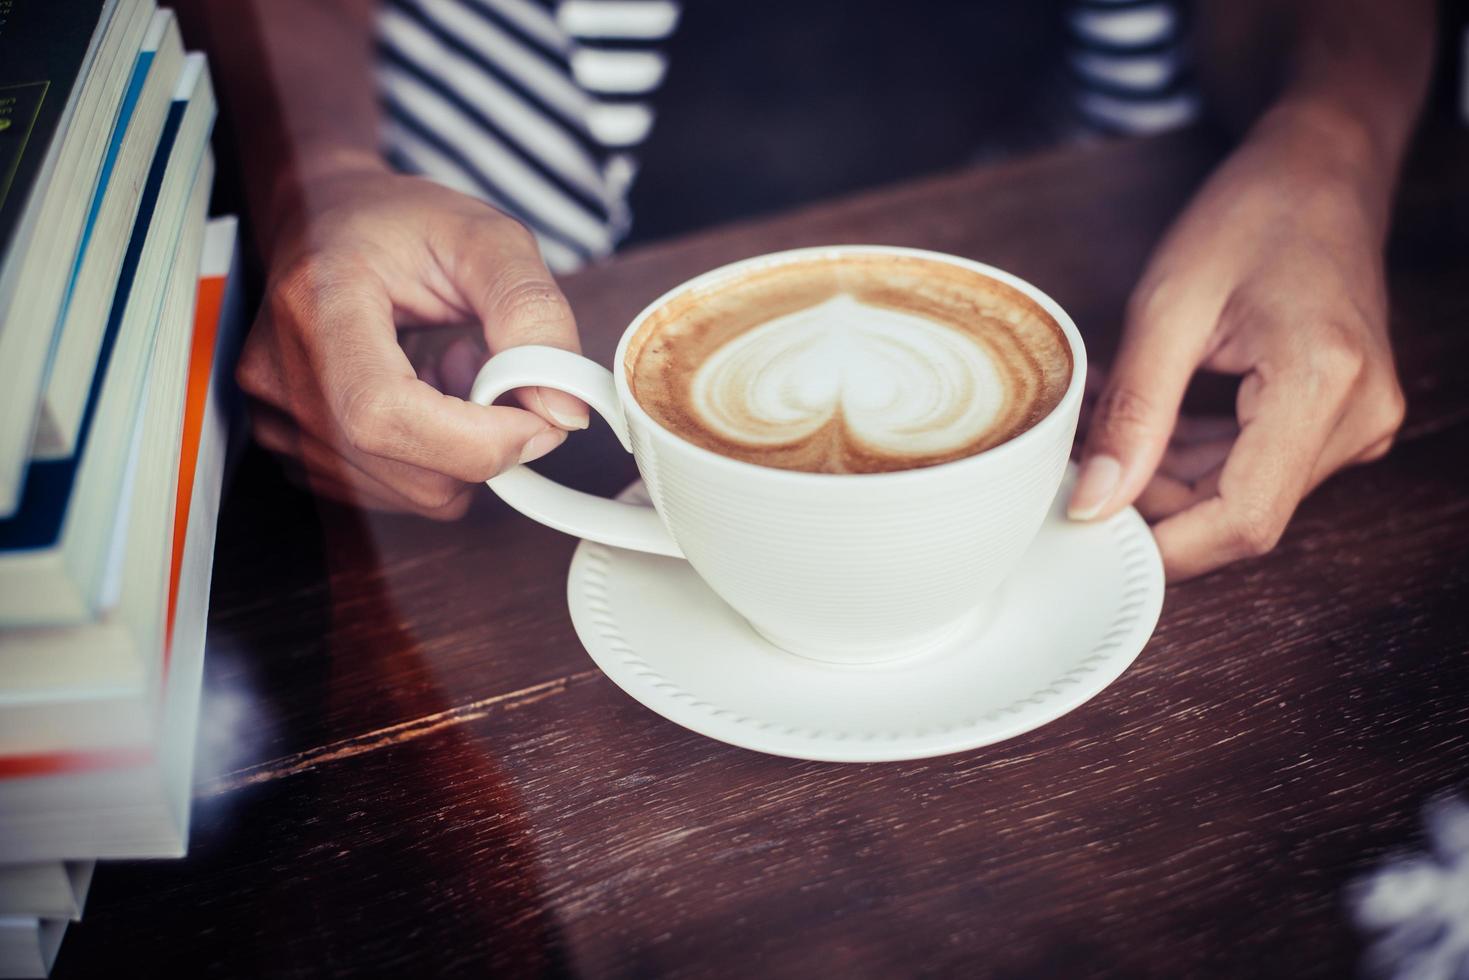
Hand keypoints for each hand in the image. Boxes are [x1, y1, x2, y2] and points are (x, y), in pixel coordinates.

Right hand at [237, 164, 588, 518]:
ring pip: (415, 494)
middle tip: (495, 371)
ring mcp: (281, 421)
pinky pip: (398, 494)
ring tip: (450, 370)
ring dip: (463, 449)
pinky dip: (436, 458)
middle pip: (410, 469)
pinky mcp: (297, 451)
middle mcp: (280, 374)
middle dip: (487, 441)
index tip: (538, 416)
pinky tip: (424, 395)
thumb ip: (533, 314)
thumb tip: (563, 409)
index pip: (383, 413)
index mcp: (317, 304)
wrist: (328, 221)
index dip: (477, 438)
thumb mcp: (487, 238)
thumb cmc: (400, 223)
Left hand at [1067, 106, 1406, 579]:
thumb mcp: (1169, 307)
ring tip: (1108, 418)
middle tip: (1084, 449)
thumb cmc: (1252, 215)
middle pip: (1238, 514)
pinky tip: (1146, 417)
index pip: (1243, 520)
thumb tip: (1095, 502)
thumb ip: (1133, 412)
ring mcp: (1354, 423)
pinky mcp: (1337, 419)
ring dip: (1164, 475)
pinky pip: (1253, 466)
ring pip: (1240, 496)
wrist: (1320, 170)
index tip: (1091, 525)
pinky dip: (1191, 455)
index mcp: (1322, 385)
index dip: (1162, 543)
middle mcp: (1356, 418)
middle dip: (1150, 498)